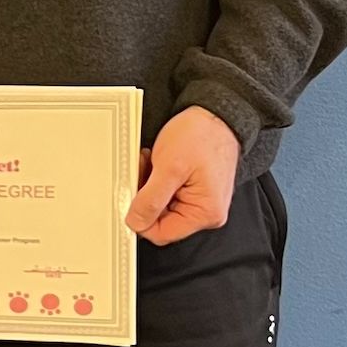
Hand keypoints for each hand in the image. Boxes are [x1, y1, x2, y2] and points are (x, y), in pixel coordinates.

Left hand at [124, 107, 240, 246]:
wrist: (216, 113)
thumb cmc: (201, 135)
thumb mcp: (169, 168)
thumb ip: (151, 200)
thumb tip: (135, 223)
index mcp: (205, 213)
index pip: (162, 233)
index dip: (141, 218)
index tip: (130, 196)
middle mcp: (206, 212)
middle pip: (161, 219)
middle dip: (145, 196)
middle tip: (142, 170)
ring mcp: (201, 201)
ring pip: (162, 205)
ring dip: (150, 185)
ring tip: (151, 162)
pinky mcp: (195, 190)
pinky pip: (169, 194)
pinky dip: (157, 179)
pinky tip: (158, 163)